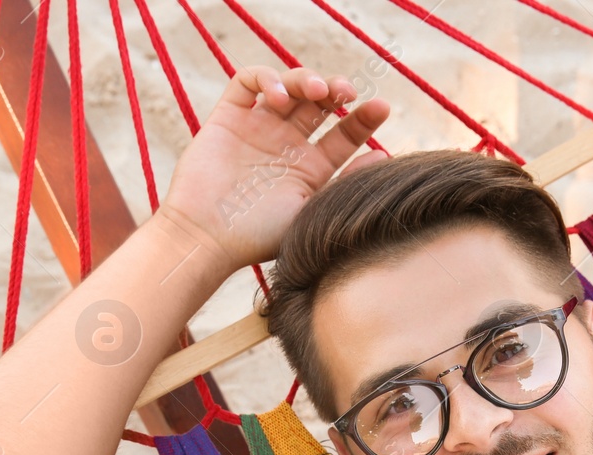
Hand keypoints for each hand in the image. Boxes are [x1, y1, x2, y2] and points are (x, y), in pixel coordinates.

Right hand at [157, 64, 391, 275]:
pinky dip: (267, 78)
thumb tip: (384, 156)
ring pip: (288, 86)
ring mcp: (257, 129)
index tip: (381, 108)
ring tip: (316, 91)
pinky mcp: (228, 118)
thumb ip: (347, 182)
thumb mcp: (314, 210)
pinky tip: (279, 97)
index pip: (344, 134)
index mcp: (309, 169)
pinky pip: (247, 82)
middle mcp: (285, 145)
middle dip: (336, 90)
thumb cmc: (259, 236)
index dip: (364, 119)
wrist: (208, 239)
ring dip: (306, 79)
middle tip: (347, 93)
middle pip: (319, 103)